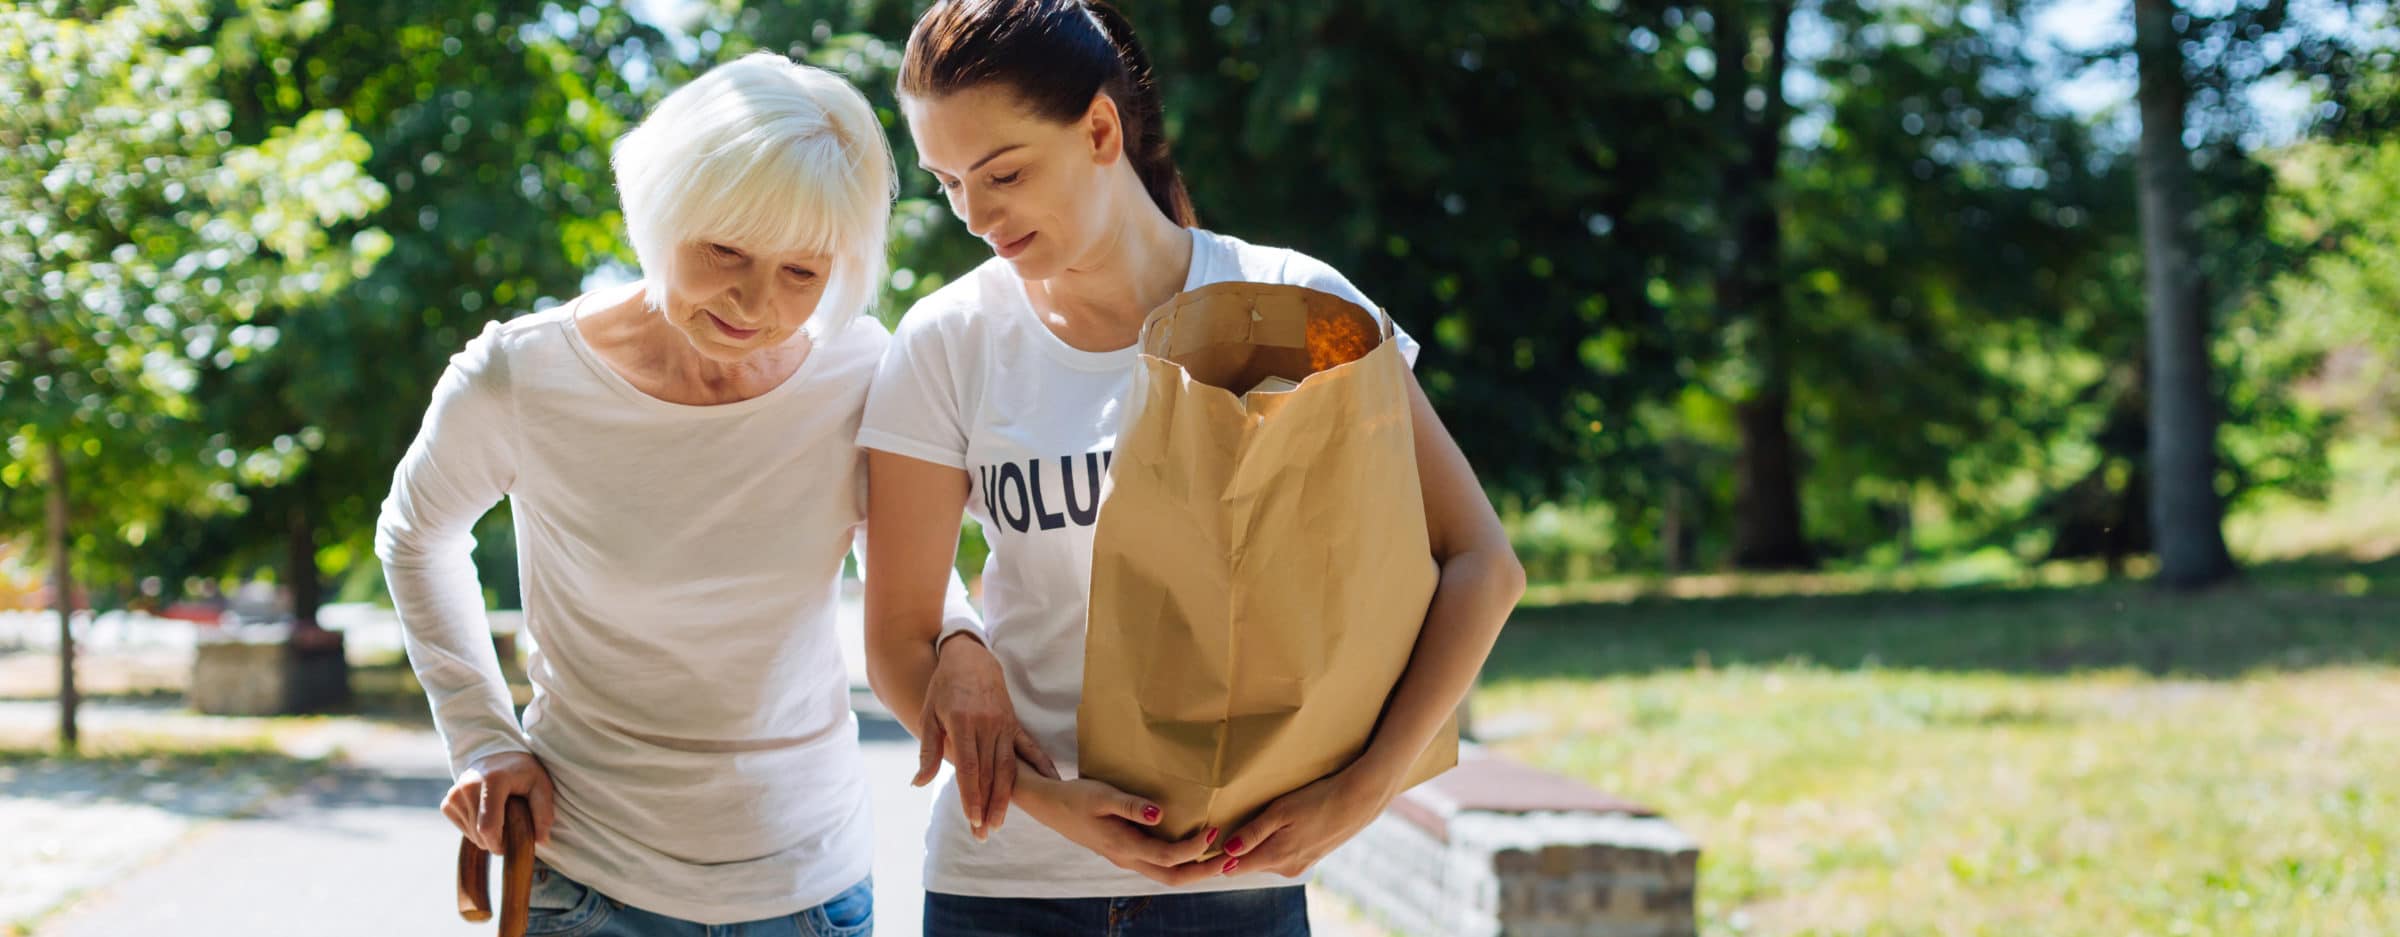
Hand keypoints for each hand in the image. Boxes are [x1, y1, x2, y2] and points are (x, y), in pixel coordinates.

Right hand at [443, 750, 556, 852]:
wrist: (500, 758)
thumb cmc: (524, 774)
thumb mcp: (542, 787)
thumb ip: (543, 813)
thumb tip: (542, 841)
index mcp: (493, 781)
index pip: (488, 828)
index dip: (500, 844)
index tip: (510, 846)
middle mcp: (469, 785)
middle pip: (479, 834)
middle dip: (496, 840)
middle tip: (511, 826)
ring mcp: (454, 794)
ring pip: (471, 834)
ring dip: (486, 834)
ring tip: (500, 815)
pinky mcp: (447, 802)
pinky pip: (462, 828)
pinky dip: (475, 829)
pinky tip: (486, 814)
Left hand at [916, 634, 1058, 839]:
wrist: (969, 658)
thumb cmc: (943, 688)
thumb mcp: (928, 716)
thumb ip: (927, 751)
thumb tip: (918, 783)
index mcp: (963, 723)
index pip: (969, 768)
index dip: (972, 795)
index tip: (973, 819)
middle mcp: (987, 725)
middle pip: (990, 774)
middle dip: (987, 806)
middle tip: (983, 834)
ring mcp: (1005, 725)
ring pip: (1009, 767)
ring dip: (1005, 798)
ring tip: (999, 823)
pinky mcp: (1015, 724)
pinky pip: (1030, 749)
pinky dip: (1041, 768)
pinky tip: (1051, 785)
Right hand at [1015, 773, 1220, 885]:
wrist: (1051, 807)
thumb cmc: (1077, 797)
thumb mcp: (1103, 795)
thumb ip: (1132, 806)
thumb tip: (1160, 814)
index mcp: (1123, 846)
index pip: (1168, 857)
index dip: (1194, 848)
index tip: (1214, 830)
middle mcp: (1127, 859)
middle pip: (1173, 878)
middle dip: (1205, 872)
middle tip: (1232, 858)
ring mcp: (1127, 859)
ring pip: (1167, 876)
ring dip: (1196, 870)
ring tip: (1221, 858)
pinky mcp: (1127, 853)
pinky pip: (1160, 866)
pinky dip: (1182, 863)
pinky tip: (1194, 850)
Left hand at [1217, 767, 1394, 877]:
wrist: (1358, 800)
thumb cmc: (1317, 799)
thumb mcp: (1281, 811)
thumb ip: (1252, 833)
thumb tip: (1226, 851)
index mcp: (1276, 857)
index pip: (1235, 867)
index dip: (1217, 857)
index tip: (1204, 843)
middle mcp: (1286, 868)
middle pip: (1249, 864)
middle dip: (1235, 851)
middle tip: (1222, 828)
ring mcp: (1300, 865)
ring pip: (1265, 859)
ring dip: (1256, 847)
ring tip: (1250, 825)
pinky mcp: (1310, 858)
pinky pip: (1281, 856)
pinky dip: (1273, 845)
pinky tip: (1278, 827)